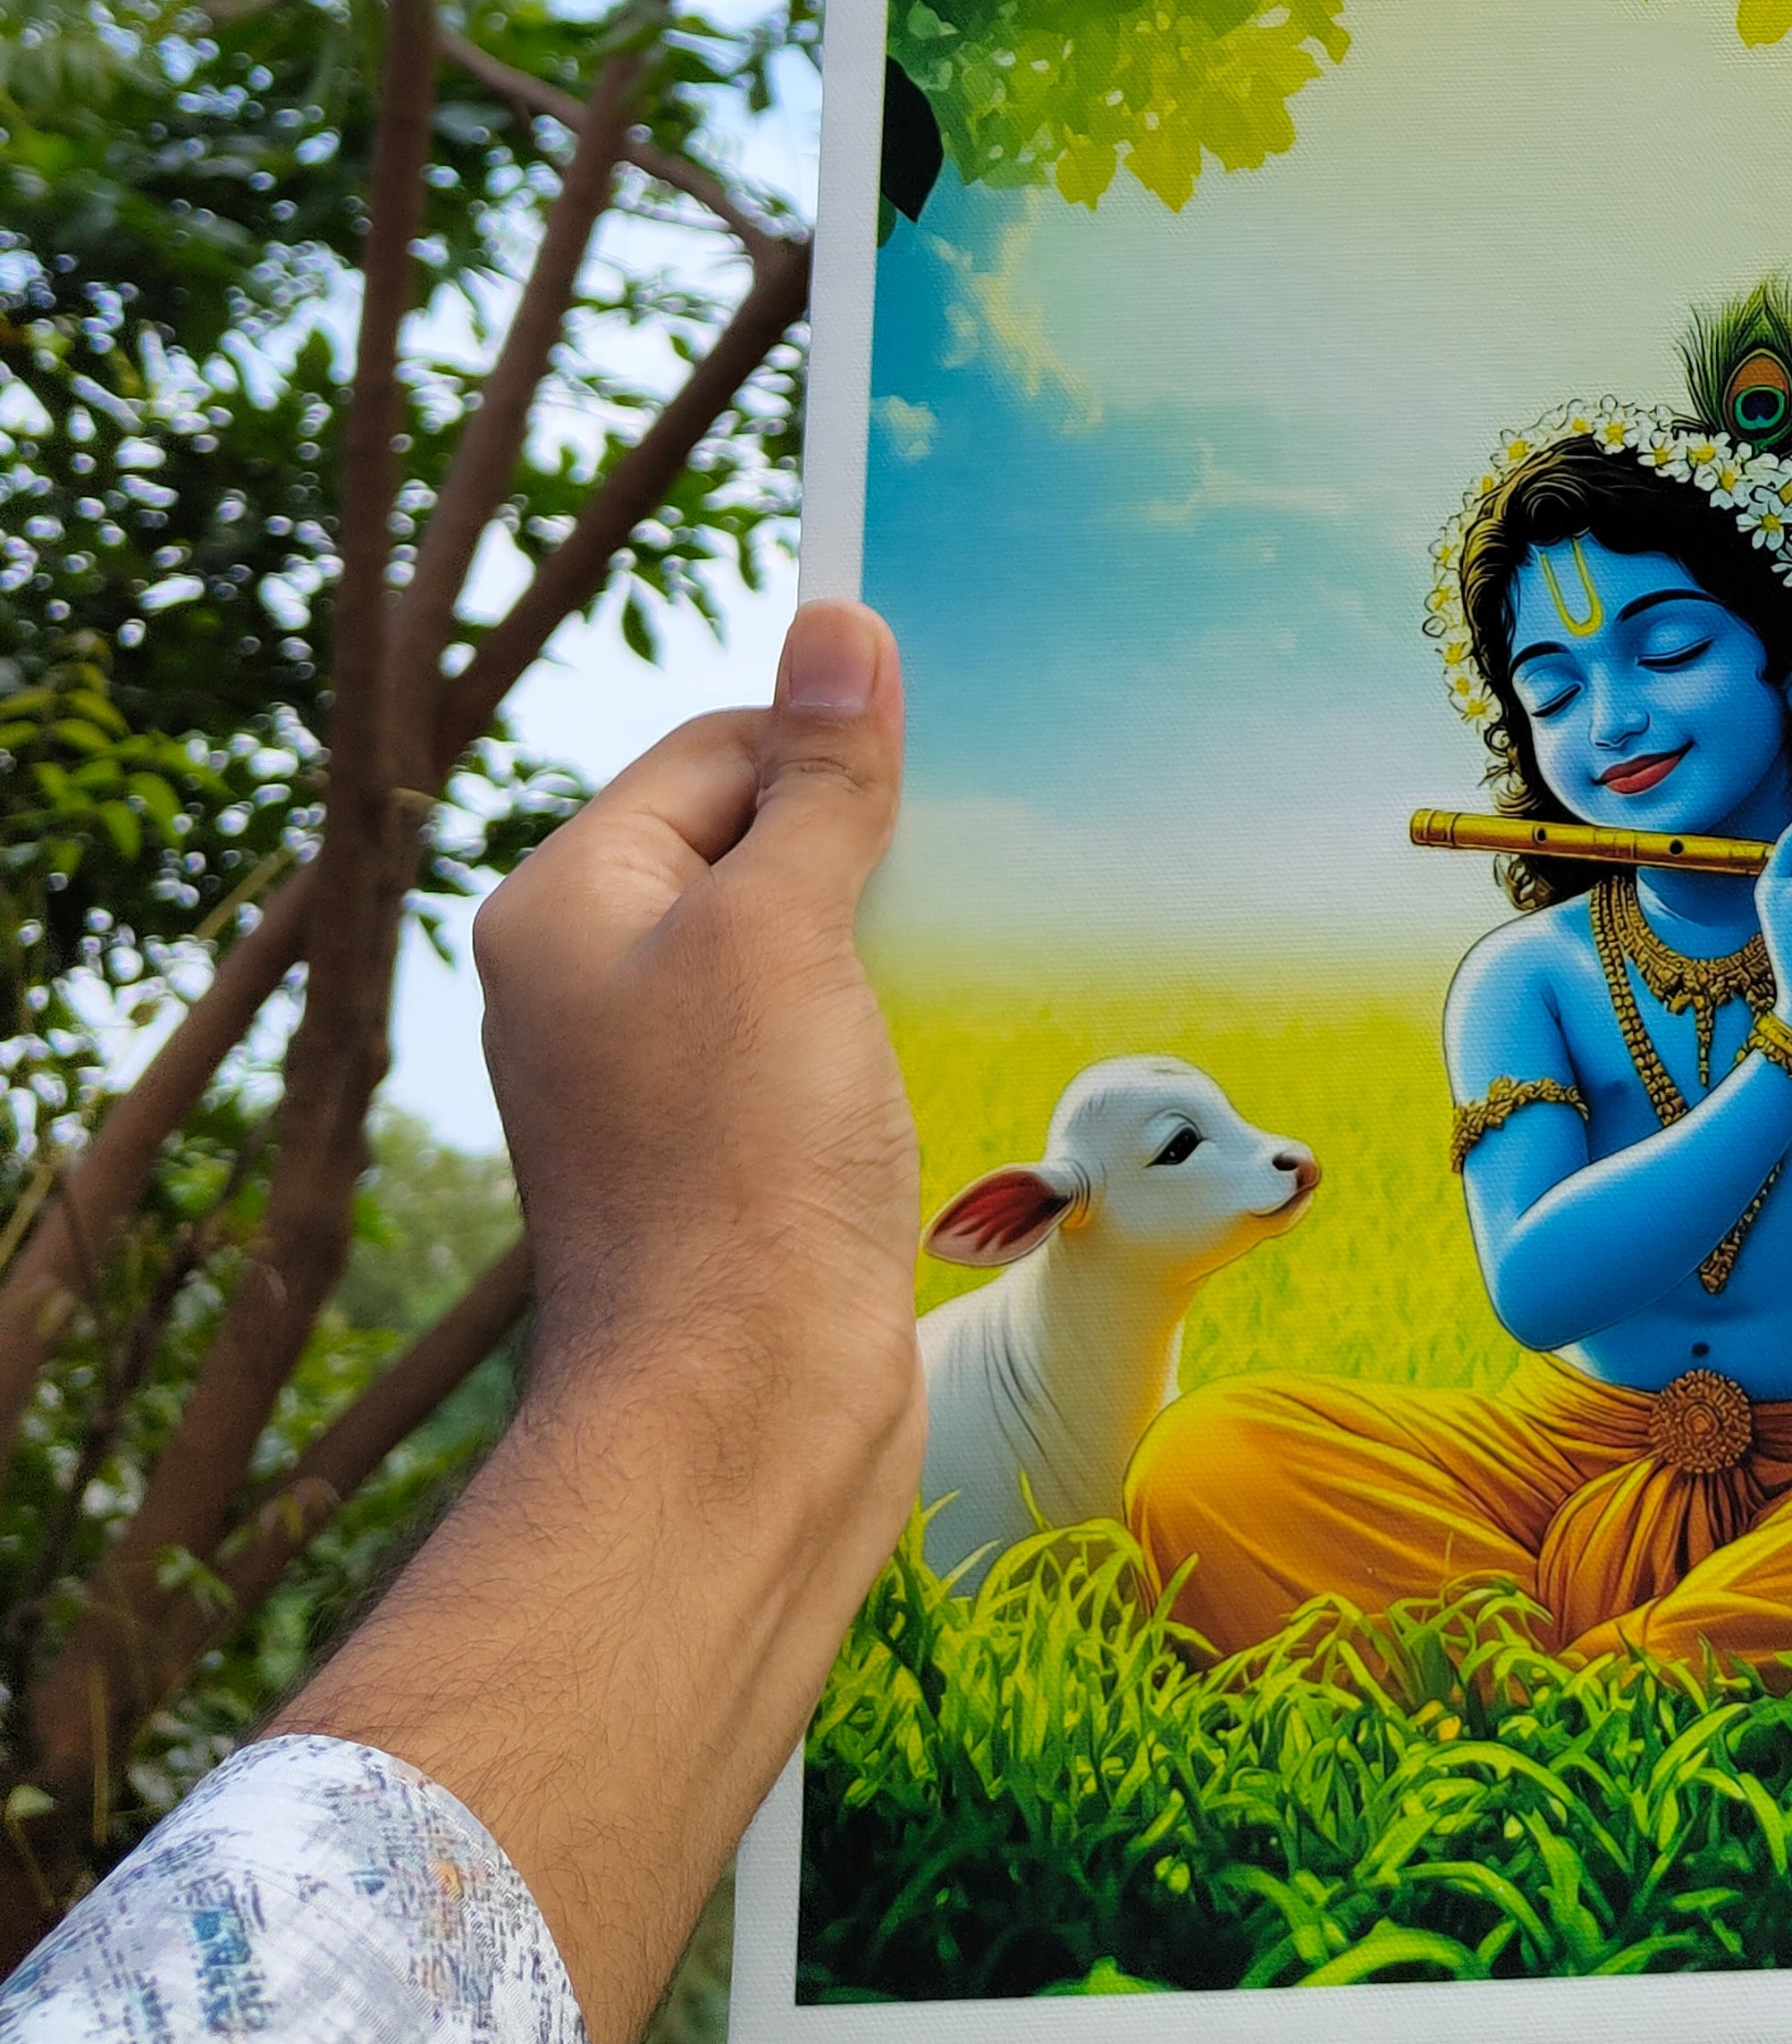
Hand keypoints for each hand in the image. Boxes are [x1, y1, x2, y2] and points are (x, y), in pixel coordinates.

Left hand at [476, 602, 923, 1490]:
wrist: (740, 1417)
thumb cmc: (741, 1169)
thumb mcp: (788, 933)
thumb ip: (821, 783)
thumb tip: (838, 626)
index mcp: (568, 905)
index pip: (717, 749)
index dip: (829, 748)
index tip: (944, 768)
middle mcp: (592, 981)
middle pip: (755, 842)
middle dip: (864, 846)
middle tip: (971, 862)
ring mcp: (657, 1075)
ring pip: (795, 945)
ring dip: (885, 941)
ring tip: (965, 959)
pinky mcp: (726, 1154)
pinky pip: (812, 1040)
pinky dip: (882, 1027)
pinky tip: (946, 1044)